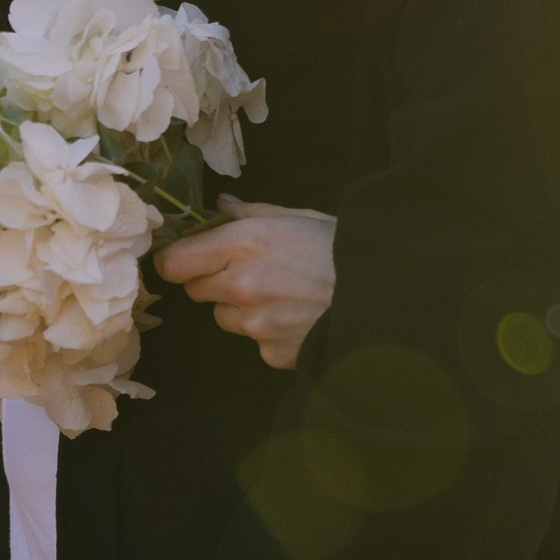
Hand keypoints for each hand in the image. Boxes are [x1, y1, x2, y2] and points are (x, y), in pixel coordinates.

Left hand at [156, 203, 337, 368]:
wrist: (385, 294)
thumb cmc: (343, 249)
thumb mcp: (299, 217)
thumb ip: (251, 213)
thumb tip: (220, 207)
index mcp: (244, 242)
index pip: (174, 261)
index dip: (178, 261)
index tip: (187, 260)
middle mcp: (242, 284)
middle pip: (195, 290)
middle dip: (214, 282)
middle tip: (250, 274)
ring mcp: (255, 323)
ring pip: (224, 318)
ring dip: (241, 309)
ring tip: (283, 297)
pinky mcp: (271, 352)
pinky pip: (255, 342)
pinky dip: (269, 334)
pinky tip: (298, 319)